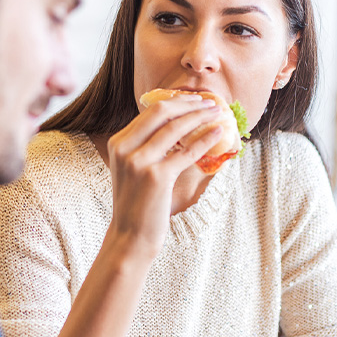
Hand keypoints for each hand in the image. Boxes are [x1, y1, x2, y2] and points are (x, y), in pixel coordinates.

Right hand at [105, 95, 222, 256]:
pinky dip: (205, 140)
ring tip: (217, 113)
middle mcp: (125, 148)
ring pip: (175, 128)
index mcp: (118, 143)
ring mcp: (139, 162)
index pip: (150, 111)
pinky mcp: (157, 176)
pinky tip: (218, 133)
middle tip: (209, 102)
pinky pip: (186, 152)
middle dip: (189, 103)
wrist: (130, 237)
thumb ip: (145, 147)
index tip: (194, 100)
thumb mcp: (132, 170)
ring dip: (200, 116)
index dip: (176, 101)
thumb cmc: (137, 205)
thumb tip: (178, 126)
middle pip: (161, 112)